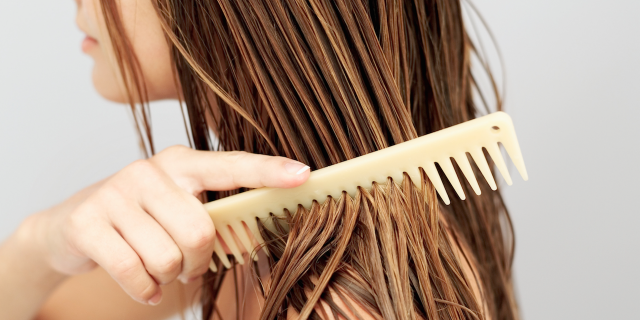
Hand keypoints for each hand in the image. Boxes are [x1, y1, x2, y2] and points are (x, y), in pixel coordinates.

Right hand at [33, 146, 309, 304]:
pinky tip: (143, 285)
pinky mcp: (88, 221)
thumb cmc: (139, 218)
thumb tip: (254, 230)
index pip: (230, 166)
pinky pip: (133, 271)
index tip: (304, 175)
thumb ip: (211, 213)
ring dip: (168, 276)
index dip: (268, 171)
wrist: (69, 226)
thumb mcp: (175, 206)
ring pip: (168, 257)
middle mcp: (149, 171)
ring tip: (158, 269)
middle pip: (200, 231)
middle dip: (198, 261)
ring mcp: (116, 193)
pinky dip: (144, 289)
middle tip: (187, 265)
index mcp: (180, 163)